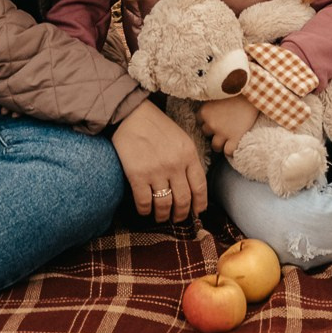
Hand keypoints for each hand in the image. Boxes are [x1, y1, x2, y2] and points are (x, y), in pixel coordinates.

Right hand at [112, 101, 207, 222]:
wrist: (131, 114)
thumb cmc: (157, 126)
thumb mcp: (181, 138)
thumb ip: (188, 160)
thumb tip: (191, 187)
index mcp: (188, 154)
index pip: (200, 187)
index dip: (199, 204)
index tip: (196, 212)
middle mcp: (175, 164)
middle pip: (183, 200)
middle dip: (181, 214)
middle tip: (177, 218)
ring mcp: (156, 171)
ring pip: (165, 205)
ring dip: (163, 216)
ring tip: (160, 217)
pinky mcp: (137, 175)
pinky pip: (144, 202)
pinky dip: (145, 211)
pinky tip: (145, 210)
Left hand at [200, 95, 257, 157]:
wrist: (252, 93)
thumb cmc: (235, 91)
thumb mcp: (218, 95)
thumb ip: (211, 105)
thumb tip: (209, 111)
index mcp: (205, 111)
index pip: (199, 121)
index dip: (206, 121)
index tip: (213, 120)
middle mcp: (211, 124)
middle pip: (206, 133)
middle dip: (213, 131)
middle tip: (222, 128)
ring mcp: (222, 133)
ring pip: (215, 146)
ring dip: (220, 144)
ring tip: (226, 140)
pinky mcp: (235, 138)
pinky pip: (228, 151)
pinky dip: (230, 151)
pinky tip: (234, 146)